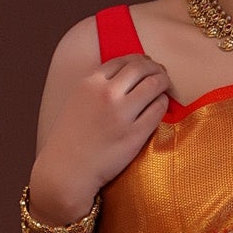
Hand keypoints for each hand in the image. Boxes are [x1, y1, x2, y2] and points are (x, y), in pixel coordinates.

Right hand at [28, 54, 169, 220]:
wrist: (66, 171)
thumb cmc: (70, 140)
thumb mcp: (76, 102)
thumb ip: (96, 87)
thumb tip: (122, 76)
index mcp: (90, 83)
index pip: (123, 60)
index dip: (140, 60)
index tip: (147, 64)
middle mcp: (107, 94)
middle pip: (141, 67)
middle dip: (155, 67)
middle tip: (162, 74)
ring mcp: (122, 114)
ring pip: (153, 85)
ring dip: (163, 82)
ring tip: (165, 87)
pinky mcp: (135, 134)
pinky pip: (158, 110)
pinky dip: (163, 103)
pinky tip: (162, 105)